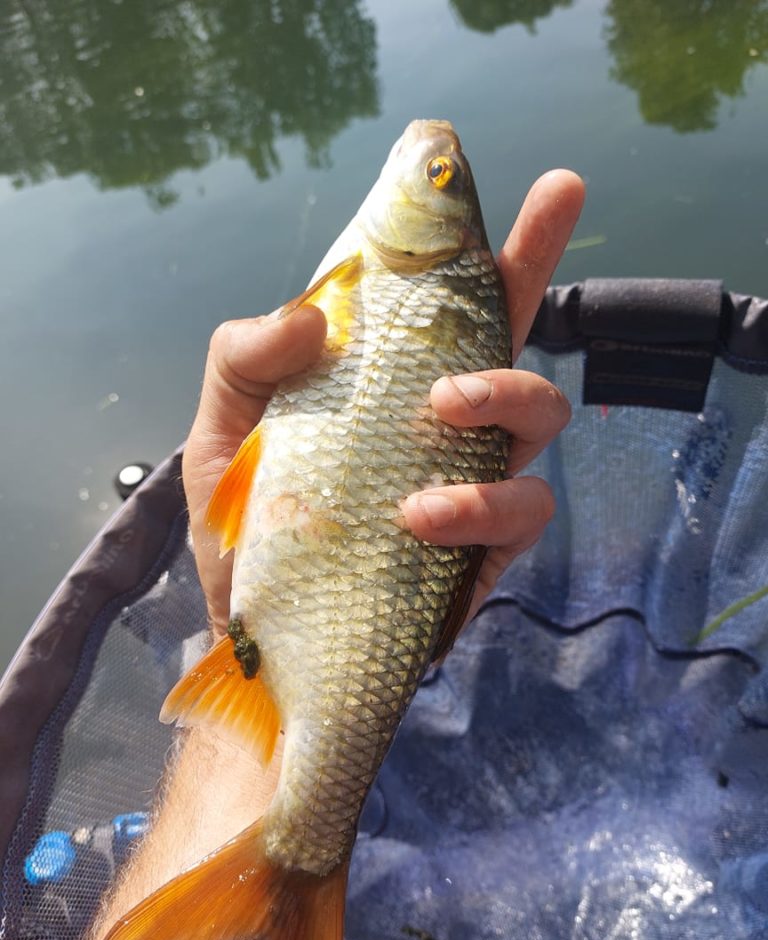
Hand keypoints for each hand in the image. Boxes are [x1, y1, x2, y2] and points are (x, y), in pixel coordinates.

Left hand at [183, 169, 584, 635]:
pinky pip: (524, 509)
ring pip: (541, 415)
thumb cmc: (246, 529)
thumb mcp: (220, 433)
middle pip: (514, 333)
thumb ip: (243, 361)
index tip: (536, 182)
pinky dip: (481, 504)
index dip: (492, 241)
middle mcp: (440, 423)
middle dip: (540, 260)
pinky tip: (421, 514)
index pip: (445, 301)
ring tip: (443, 414)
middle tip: (551, 208)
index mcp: (385, 383)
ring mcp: (471, 480)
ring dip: (505, 395)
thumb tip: (310, 319)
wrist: (258, 638)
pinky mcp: (485, 549)